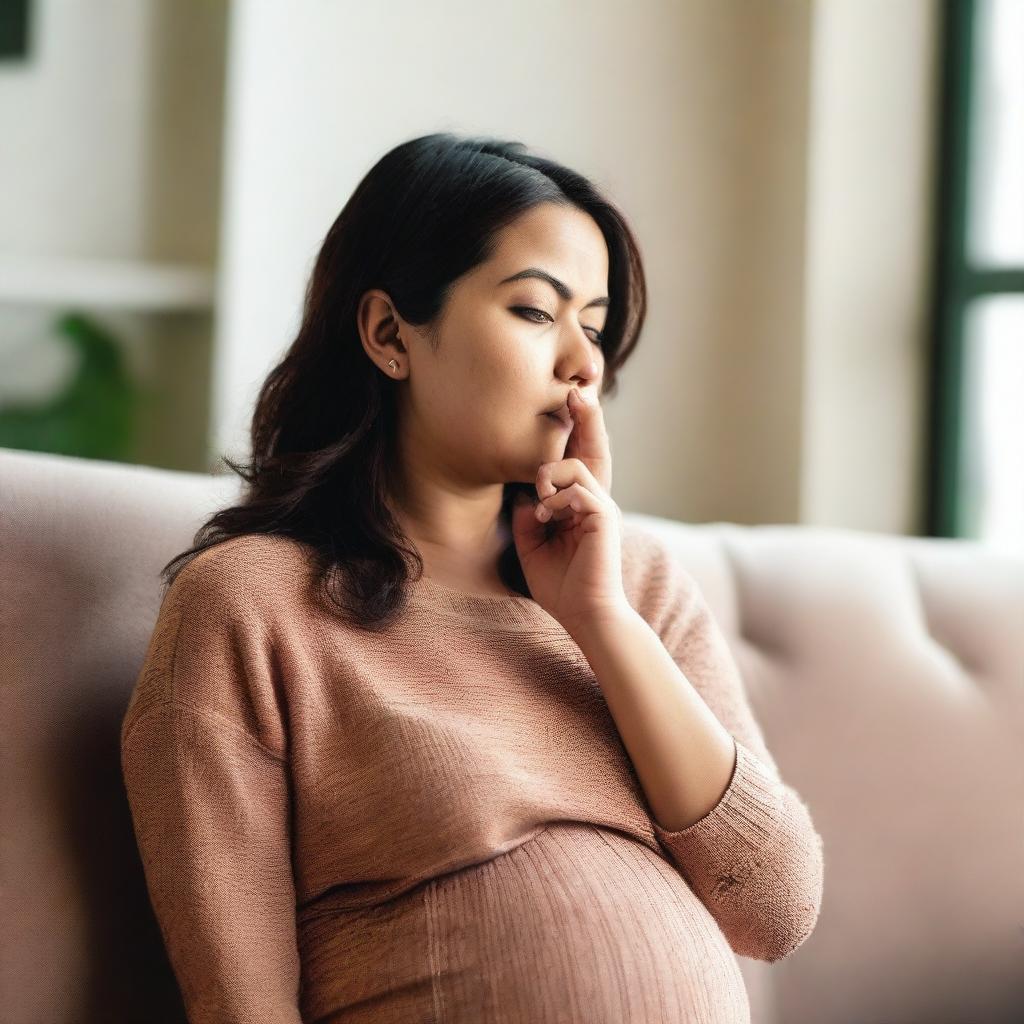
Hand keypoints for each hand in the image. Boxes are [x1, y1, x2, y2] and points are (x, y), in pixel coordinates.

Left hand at [511, 388, 629, 631]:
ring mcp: (603, 506)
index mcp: (581, 502)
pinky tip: (546, 517)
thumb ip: (530, 510)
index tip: (569, 399)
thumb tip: (524, 487)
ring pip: (577, 465)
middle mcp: (596, 498)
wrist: (583, 613)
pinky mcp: (604, 517)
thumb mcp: (532, 540)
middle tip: (578, 391)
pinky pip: (578, 489)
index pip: (579, 457)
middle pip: (594, 447)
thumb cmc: (559, 583)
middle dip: (586, 417)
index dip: (576, 429)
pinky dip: (556, 500)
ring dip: (549, 477)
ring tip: (541, 504)